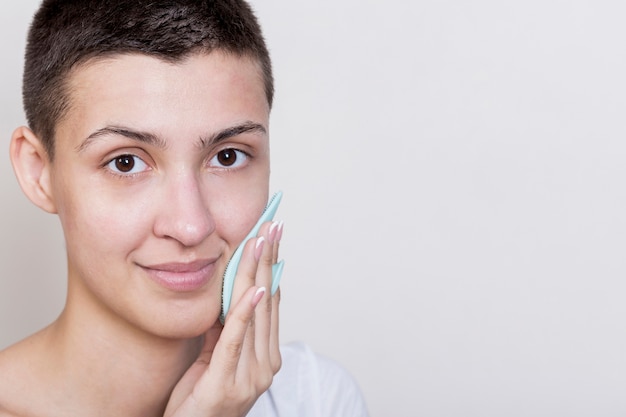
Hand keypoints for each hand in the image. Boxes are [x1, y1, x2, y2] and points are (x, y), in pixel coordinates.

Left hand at [164, 221, 282, 416]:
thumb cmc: (199, 401)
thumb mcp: (214, 358)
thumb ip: (225, 328)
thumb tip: (227, 295)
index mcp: (266, 356)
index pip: (272, 301)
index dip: (273, 266)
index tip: (273, 236)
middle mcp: (265, 364)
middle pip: (268, 300)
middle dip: (269, 259)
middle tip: (272, 225)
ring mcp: (251, 375)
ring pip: (255, 313)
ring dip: (258, 273)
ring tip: (261, 241)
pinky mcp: (228, 383)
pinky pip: (236, 339)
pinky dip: (245, 311)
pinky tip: (254, 288)